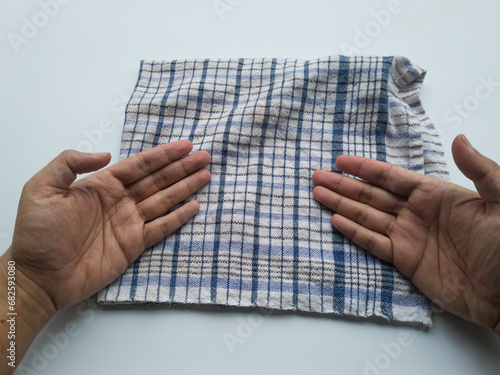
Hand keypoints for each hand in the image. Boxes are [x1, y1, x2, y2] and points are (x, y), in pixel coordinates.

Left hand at [8, 140, 210, 311]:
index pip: (139, 165)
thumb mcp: (42, 188)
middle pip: (157, 180)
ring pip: (164, 200)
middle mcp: (120, 201)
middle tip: (204, 156)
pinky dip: (178, 217)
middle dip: (181, 167)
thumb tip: (108, 154)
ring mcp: (129, 223)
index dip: (163, 155)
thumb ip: (70, 163)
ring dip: (185, 187)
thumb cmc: (37, 232)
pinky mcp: (134, 245)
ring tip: (206, 175)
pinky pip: (161, 228)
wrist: (39, 276)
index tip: (185, 146)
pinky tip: (193, 206)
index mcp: (101, 185)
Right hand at [313, 134, 499, 333]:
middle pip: (372, 195)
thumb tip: (458, 139)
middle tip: (317, 176)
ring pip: (367, 216)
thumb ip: (480, 171)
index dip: (365, 168)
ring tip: (318, 194)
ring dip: (342, 205)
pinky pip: (374, 243)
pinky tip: (337, 221)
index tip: (340, 160)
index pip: (392, 177)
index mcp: (435, 194)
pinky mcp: (406, 261)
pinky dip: (354, 232)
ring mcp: (409, 237)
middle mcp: (416, 212)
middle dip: (344, 185)